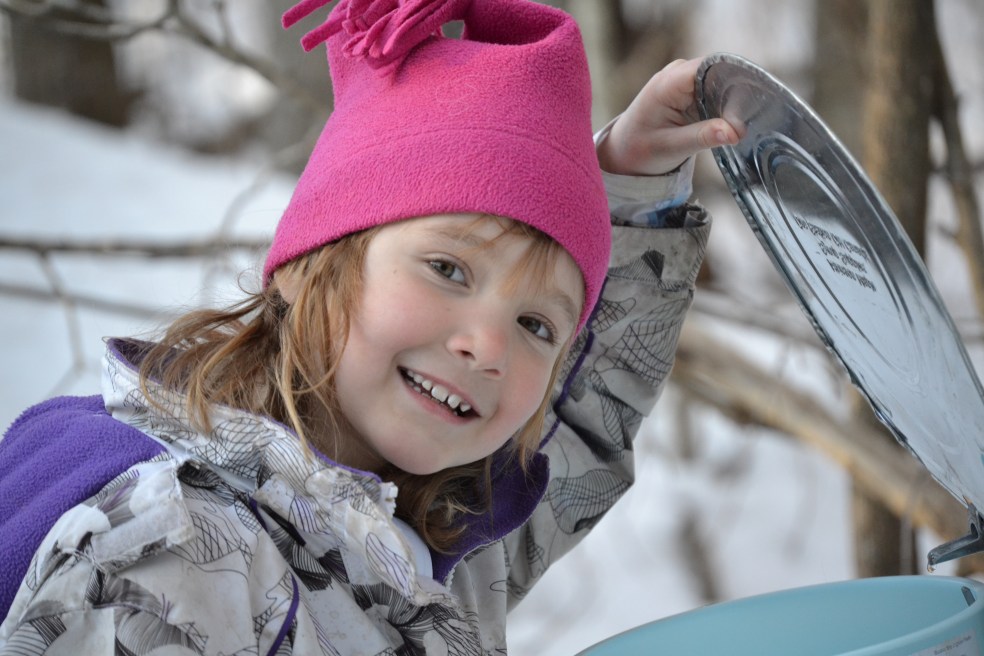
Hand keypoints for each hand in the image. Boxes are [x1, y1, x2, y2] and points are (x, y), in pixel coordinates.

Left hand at [596, 57, 741, 175]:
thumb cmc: (640, 150)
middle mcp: (676, 73)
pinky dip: (723, 103)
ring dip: (731, 99)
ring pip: (718, 80)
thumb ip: (703, 137)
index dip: (733, 80)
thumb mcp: (671, 148)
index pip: (710, 67)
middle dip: (735, 93)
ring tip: (742, 122)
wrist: (622, 152)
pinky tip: (731, 120)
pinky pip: (713, 88)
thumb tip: (736, 132)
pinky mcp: (688, 88)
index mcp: (668, 83)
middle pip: (718, 71)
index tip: (750, 102)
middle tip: (749, 119)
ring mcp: (682, 78)